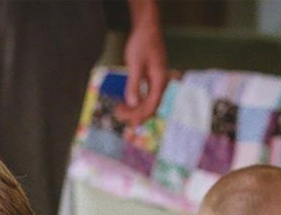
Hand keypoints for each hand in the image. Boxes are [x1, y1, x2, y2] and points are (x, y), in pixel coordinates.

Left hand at [115, 0, 167, 125]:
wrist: (147, 28)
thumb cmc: (142, 43)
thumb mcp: (135, 64)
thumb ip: (134, 85)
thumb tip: (133, 104)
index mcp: (160, 82)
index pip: (151, 106)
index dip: (139, 116)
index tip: (127, 121)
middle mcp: (161, 84)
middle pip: (150, 106)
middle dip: (135, 114)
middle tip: (119, 115)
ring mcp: (157, 82)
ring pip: (148, 102)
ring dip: (135, 109)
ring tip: (120, 110)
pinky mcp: (152, 79)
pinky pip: (146, 95)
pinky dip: (137, 101)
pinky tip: (127, 102)